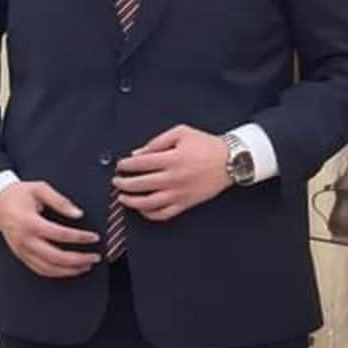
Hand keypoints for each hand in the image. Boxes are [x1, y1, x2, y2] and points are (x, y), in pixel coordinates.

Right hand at [0, 181, 100, 277]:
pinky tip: (69, 269)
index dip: (79, 238)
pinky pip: (40, 269)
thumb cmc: (18, 194)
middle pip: (55, 257)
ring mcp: (21, 250)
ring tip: (86, 265)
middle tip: (95, 257)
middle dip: (78, 259)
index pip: (59, 234)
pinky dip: (56, 273)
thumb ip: (60, 201)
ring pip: (48, 268)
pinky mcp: (21, 255)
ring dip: (69, 270)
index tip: (94, 237)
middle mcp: (24, 240)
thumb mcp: (39, 189)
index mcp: (29, 222)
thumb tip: (78, 214)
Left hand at [113, 126, 228, 221]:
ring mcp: (180, 193)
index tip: (120, 165)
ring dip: (132, 202)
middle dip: (123, 183)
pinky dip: (150, 214)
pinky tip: (142, 209)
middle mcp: (174, 178)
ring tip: (123, 198)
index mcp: (172, 159)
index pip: (141, 164)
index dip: (126, 165)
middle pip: (140, 185)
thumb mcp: (181, 133)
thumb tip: (138, 153)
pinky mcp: (186, 203)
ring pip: (149, 203)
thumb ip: (157, 142)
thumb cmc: (207, 145)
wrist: (231, 160)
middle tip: (116, 181)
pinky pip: (164, 214)